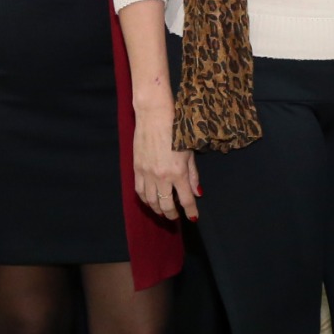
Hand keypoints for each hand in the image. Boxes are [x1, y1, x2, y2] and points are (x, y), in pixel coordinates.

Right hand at [132, 99, 198, 221]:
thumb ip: (193, 175)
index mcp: (178, 172)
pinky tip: (150, 200)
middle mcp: (161, 177)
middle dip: (172, 214)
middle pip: (166, 205)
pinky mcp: (137, 168)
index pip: (185, 200)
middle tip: (175, 217)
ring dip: (157, 209)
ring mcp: (147, 173)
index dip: (191, 211)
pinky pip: (139, 190)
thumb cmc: (177, 130)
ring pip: (151, 201)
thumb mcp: (190, 152)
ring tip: (162, 211)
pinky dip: (145, 199)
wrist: (154, 115)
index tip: (193, 217)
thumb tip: (196, 193)